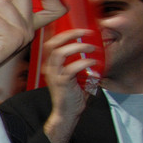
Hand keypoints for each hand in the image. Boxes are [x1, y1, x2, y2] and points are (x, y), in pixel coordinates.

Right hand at [41, 28, 96, 142]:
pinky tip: (93, 63)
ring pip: (60, 53)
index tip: (78, 30)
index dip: (63, 33)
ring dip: (78, 47)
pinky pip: (72, 68)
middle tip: (84, 33)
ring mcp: (54, 75)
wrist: (66, 113)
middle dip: (69, 35)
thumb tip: (91, 52)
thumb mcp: (72, 75)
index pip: (51, 44)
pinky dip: (85, 62)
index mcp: (51, 65)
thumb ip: (78, 63)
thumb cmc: (71, 95)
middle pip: (53, 44)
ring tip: (91, 48)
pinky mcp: (62, 82)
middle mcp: (49, 68)